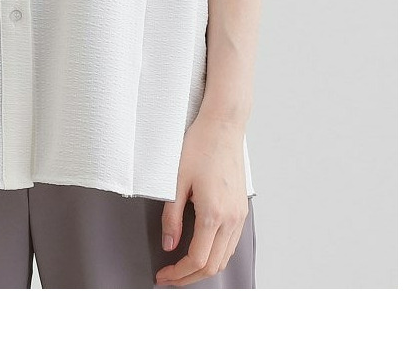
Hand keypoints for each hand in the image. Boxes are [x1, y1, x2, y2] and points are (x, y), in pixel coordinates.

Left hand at [155, 114, 249, 286]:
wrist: (223, 125)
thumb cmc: (199, 146)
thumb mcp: (176, 180)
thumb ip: (172, 216)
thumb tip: (169, 245)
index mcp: (214, 213)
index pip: (197, 260)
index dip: (178, 274)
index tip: (162, 276)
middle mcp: (231, 218)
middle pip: (213, 265)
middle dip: (189, 277)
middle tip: (168, 277)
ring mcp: (240, 214)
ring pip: (224, 257)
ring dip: (203, 268)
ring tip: (181, 267)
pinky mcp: (241, 208)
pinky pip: (231, 243)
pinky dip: (215, 254)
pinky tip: (200, 249)